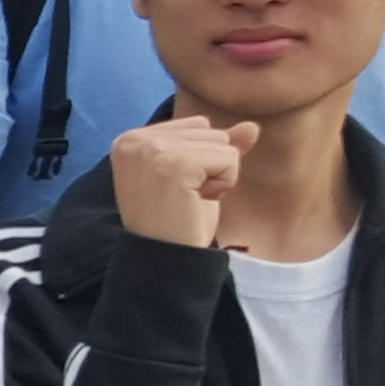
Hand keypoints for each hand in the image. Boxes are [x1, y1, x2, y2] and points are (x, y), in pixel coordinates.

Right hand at [109, 111, 258, 250]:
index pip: (197, 125)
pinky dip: (223, 184)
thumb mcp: (198, 177)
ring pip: (222, 143)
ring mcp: (152, 149)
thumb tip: (253, 126)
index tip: (177, 188)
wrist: (168, 260)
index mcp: (132, 139)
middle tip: (184, 198)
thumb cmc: (178, 222)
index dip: (200, 160)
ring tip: (189, 200)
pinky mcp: (174, 162)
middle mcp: (135, 139)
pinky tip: (197, 202)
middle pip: (211, 131)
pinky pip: (229, 158)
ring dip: (217, 176)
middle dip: (209, 167)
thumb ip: (220, 147)